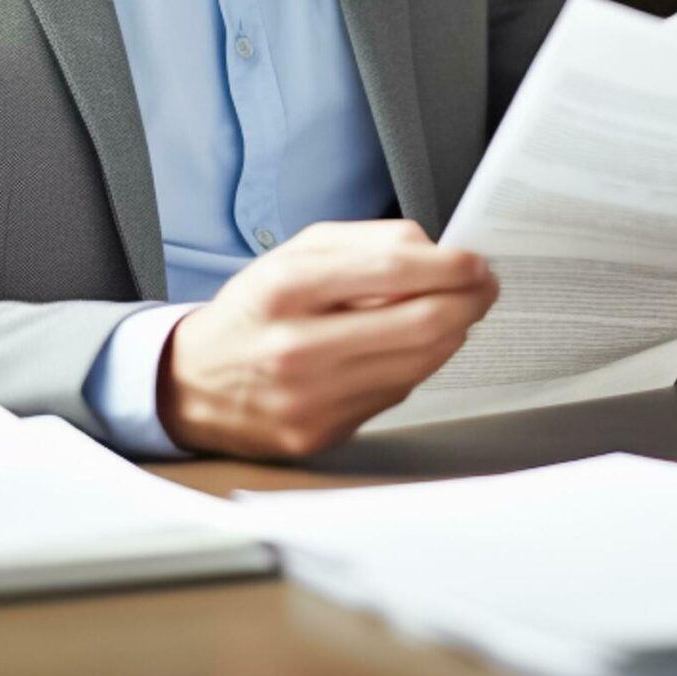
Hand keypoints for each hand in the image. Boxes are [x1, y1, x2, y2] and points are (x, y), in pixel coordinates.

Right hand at [158, 220, 497, 458]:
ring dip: (453, 333)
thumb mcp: (295, 253)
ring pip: (420, 364)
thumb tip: (436, 251)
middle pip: (422, 323)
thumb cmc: (253, 311)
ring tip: (455, 311)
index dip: (452, 265)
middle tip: (484, 287)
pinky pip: (398, 393)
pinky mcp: (323, 433)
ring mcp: (311, 399)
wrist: (192, 383)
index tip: (475, 262)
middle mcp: (296, 347)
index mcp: (286, 289)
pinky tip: (411, 346)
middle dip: (470, 300)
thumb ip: (367, 242)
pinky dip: (416, 365)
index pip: (394, 269)